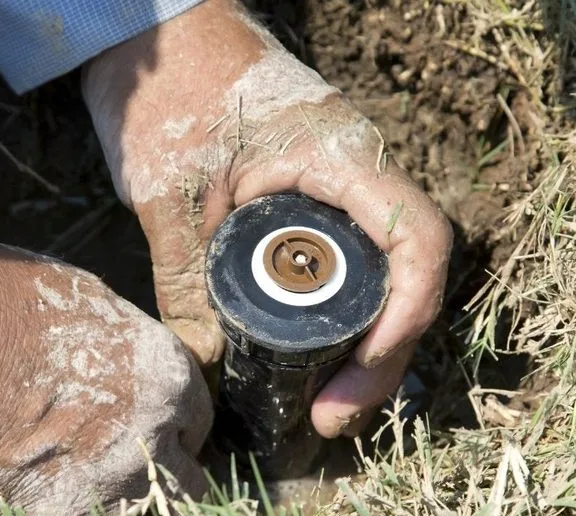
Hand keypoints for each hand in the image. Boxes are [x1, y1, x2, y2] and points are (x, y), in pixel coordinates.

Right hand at [0, 243, 211, 515]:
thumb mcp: (87, 302)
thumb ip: (129, 349)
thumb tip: (137, 371)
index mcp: (165, 379)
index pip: (198, 424)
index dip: (174, 431)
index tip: (153, 437)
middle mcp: (151, 439)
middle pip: (190, 490)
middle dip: (168, 488)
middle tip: (141, 486)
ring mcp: (106, 489)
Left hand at [82, 0, 451, 437]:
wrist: (159, 37)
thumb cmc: (169, 92)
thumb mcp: (171, 194)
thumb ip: (185, 281)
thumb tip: (203, 373)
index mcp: (341, 156)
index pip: (416, 239)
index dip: (406, 316)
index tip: (359, 373)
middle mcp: (362, 174)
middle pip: (410, 277)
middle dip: (383, 357)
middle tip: (332, 418)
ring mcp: (349, 190)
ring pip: (389, 279)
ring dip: (370, 347)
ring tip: (329, 407)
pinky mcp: (326, 205)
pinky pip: (359, 268)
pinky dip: (349, 320)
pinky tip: (322, 360)